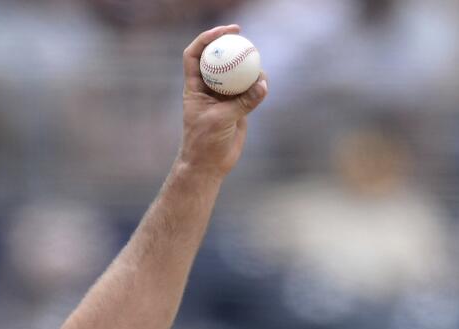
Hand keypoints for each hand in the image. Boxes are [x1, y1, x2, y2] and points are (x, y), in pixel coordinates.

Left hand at [179, 25, 268, 178]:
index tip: (224, 33)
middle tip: (244, 37)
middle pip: (217, 58)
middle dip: (229, 44)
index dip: (206, 39)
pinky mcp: (237, 106)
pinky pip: (249, 89)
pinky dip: (258, 85)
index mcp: (195, 87)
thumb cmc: (204, 143)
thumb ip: (243, 102)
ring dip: (247, 66)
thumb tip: (263, 84)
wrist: (209, 165)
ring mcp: (223, 96)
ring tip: (258, 68)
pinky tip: (264, 84)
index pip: (194, 55)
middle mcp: (208, 88)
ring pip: (236, 72)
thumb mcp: (221, 120)